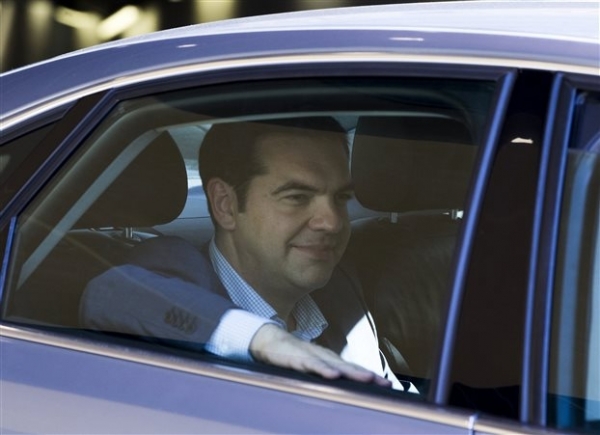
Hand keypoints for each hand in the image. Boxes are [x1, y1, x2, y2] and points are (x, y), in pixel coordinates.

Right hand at [249, 324, 391, 386]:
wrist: (271, 341)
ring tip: (367, 379)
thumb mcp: (314, 366)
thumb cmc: (294, 355)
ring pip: (335, 365)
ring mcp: (312, 356)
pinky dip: (323, 370)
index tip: (387, 384)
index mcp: (330, 360)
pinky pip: (312, 365)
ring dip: (352, 372)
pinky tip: (332, 376)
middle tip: (385, 383)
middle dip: (368, 375)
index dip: (370, 376)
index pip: (353, 368)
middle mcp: (325, 356)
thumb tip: (344, 387)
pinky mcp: (297, 358)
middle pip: (350, 367)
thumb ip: (328, 374)